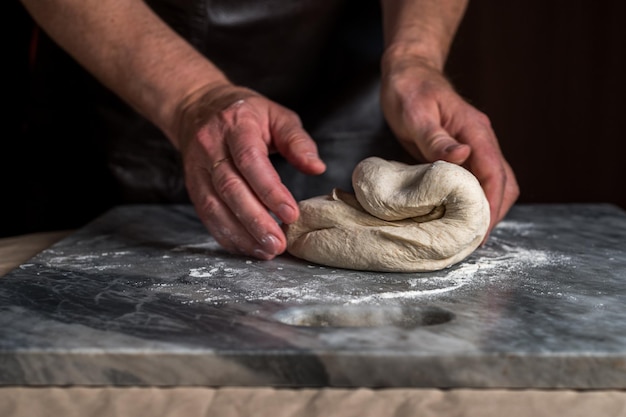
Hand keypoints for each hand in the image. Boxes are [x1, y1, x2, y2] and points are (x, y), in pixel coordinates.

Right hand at [174, 84, 325, 258]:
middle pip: (230, 189)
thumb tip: (317, 167)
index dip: (270, 190)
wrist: (197, 108)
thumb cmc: (246, 114)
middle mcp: (211, 147)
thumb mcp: (276, 116)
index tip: (291, 214)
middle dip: (255, 220)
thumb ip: (297, 141)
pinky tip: (248, 248)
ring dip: (241, 234)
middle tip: (279, 243)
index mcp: (235, 126)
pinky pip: (207, 216)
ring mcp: (197, 169)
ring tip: (267, 251)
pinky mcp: (193, 186)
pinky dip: (227, 235)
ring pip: (214, 206)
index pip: (250, 161)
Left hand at [380, 55, 518, 236]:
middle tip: (472, 240)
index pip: (494, 174)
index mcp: (475, 131)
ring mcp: (474, 146)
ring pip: (494, 182)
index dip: (491, 204)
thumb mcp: (417, 114)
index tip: (480, 231)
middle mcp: (481, 140)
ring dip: (486, 207)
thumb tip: (463, 157)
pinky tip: (458, 212)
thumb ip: (437, 138)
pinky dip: (473, 198)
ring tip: (467, 232)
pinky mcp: (462, 153)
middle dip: (493, 212)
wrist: (408, 72)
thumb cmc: (409, 90)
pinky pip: (476, 179)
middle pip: (503, 182)